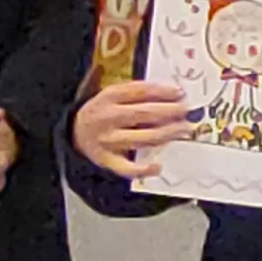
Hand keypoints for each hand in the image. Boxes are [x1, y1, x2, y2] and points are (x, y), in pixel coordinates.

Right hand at [72, 78, 191, 181]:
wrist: (75, 133)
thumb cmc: (103, 112)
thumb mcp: (112, 94)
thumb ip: (136, 91)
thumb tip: (170, 91)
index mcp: (108, 96)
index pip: (139, 91)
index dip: (162, 92)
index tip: (180, 93)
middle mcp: (107, 117)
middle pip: (143, 113)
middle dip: (169, 112)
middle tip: (186, 112)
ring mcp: (107, 140)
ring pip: (141, 138)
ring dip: (166, 134)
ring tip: (183, 130)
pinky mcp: (107, 160)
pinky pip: (126, 167)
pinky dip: (142, 169)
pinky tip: (157, 166)